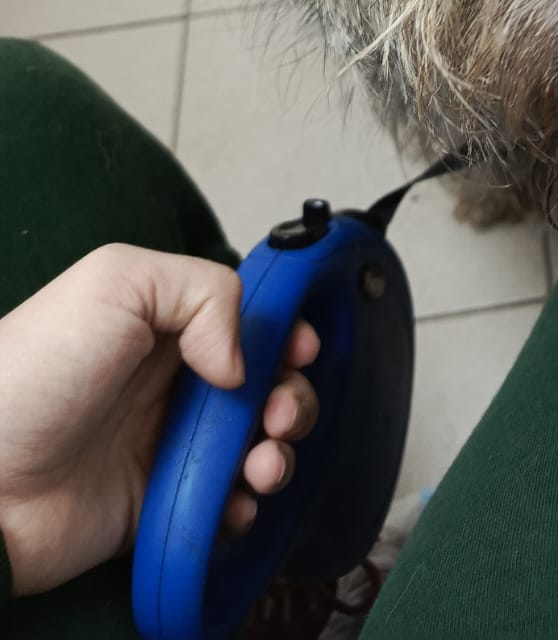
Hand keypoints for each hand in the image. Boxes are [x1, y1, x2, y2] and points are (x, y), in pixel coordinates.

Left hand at [0, 244, 318, 596]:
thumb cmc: (29, 377)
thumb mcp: (115, 283)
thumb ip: (202, 291)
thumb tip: (243, 357)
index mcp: (164, 323)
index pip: (248, 318)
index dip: (284, 330)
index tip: (298, 347)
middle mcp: (172, 381)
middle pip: (266, 381)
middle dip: (291, 394)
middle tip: (279, 410)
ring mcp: (169, 444)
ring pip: (257, 443)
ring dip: (280, 449)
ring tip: (263, 461)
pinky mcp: (163, 504)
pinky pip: (227, 505)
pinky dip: (247, 503)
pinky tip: (237, 498)